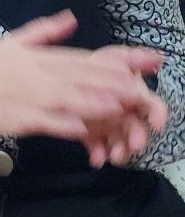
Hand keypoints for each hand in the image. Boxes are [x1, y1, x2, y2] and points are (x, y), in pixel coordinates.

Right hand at [0, 10, 164, 161]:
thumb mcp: (14, 41)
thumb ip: (45, 31)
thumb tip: (71, 17)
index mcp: (37, 57)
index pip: (76, 59)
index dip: (105, 63)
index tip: (130, 66)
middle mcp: (36, 76)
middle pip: (76, 79)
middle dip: (106, 83)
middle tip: (133, 87)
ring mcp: (30, 98)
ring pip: (66, 100)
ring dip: (91, 102)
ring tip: (116, 105)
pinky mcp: (22, 118)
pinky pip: (47, 122)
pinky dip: (64, 124)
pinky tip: (83, 127)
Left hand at [79, 44, 167, 166]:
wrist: (57, 80)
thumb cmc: (89, 66)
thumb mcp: (108, 59)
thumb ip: (133, 59)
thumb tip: (158, 57)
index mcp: (130, 94)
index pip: (150, 106)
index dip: (156, 114)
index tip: (156, 123)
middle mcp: (122, 112)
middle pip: (136, 128)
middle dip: (138, 138)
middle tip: (135, 145)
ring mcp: (107, 124)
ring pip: (120, 141)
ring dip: (121, 150)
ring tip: (115, 156)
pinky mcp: (90, 134)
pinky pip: (97, 147)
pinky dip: (98, 153)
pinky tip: (96, 159)